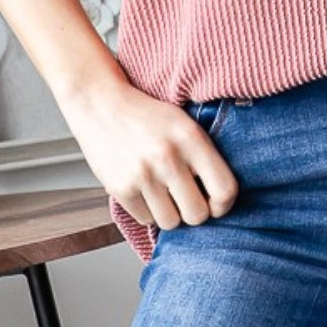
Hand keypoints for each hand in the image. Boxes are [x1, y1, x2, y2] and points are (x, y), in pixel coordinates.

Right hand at [57, 76, 239, 229]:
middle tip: (187, 199)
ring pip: (171, 222)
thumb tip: (221, 198)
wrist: (101, 104)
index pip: (224, 188)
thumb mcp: (184, 123)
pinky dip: (147, 211)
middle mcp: (168, 158)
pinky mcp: (120, 189)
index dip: (224, 204)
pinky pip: (145, 219)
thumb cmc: (147, 116)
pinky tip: (144, 190)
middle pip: (197, 214)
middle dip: (194, 212)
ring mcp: (142, 175)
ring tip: (164, 194)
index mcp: (191, 138)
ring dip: (170, 213)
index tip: (216, 203)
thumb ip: (204, 155)